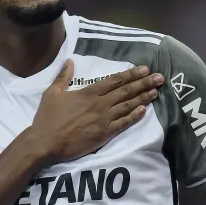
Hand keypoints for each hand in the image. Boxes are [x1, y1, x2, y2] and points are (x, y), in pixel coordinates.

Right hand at [28, 59, 163, 164]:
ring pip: (128, 106)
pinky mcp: (104, 134)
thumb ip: (63, 77)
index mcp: (88, 92)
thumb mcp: (52, 93)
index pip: (114, 80)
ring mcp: (104, 119)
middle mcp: (99, 104)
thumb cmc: (47, 118)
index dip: (131, 74)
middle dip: (144, 83)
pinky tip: (145, 110)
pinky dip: (135, 116)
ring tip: (157, 91)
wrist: (45, 143)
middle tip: (159, 77)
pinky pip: (124, 123)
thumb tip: (70, 61)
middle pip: (126, 91)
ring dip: (144, 97)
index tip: (144, 69)